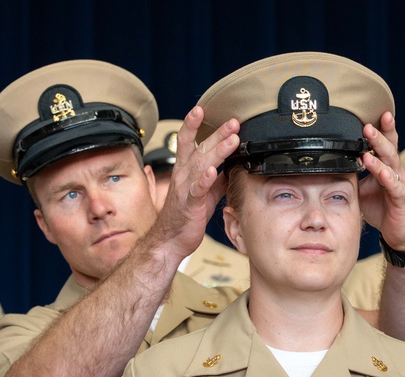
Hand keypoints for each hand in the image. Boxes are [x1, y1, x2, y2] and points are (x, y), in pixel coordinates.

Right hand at [154, 107, 240, 259]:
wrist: (171, 240)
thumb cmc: (186, 217)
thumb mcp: (204, 194)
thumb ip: (216, 180)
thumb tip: (230, 169)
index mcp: (185, 171)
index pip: (188, 142)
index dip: (193, 124)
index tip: (203, 109)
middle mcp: (183, 175)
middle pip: (200, 148)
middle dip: (217, 133)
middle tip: (233, 121)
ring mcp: (185, 189)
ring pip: (201, 164)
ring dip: (217, 150)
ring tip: (233, 139)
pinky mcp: (190, 204)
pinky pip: (198, 190)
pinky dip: (205, 179)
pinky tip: (213, 171)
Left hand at [357, 112, 404, 250]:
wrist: (398, 232)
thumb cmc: (382, 207)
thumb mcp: (363, 188)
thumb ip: (354, 174)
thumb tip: (333, 162)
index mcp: (386, 166)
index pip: (384, 144)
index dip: (381, 129)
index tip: (375, 113)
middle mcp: (395, 171)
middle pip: (388, 148)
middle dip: (379, 135)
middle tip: (367, 125)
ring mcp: (400, 184)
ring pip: (391, 163)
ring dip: (380, 151)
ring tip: (370, 141)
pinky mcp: (401, 198)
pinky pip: (394, 185)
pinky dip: (387, 177)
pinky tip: (382, 171)